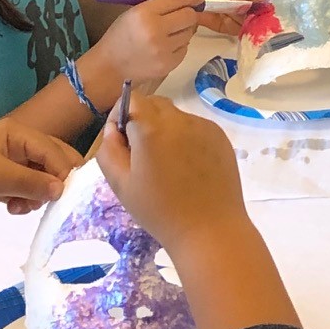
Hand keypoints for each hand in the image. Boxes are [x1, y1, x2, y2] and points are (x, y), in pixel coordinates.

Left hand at [0, 120, 81, 223]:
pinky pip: (22, 190)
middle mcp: (13, 145)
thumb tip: (62, 191)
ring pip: (37, 178)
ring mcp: (4, 165)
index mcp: (14, 133)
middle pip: (47, 161)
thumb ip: (33, 182)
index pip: (51, 148)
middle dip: (53, 180)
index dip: (62, 170)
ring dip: (38, 193)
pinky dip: (24, 200)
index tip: (67, 194)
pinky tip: (15, 210)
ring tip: (27, 207)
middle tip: (57, 200)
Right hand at [85, 0, 205, 101]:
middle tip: (181, 15)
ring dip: (183, 29)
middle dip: (188, 13)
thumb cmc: (122, 33)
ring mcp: (163, 50)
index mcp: (144, 13)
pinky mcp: (169, 65)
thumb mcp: (135, 8)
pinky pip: (185, 48)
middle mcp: (155, 31)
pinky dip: (179, 45)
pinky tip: (165, 46)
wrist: (110, 65)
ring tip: (168, 32)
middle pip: (189, 16)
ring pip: (190, 32)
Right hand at [97, 95, 246, 252]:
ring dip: (165, 130)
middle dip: (143, 121)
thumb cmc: (159, 210)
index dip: (122, 115)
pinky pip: (195, 128)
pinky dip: (186, 138)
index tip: (122, 140)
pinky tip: (187, 167)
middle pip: (155, 104)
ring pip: (176, 116)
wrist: (209, 229)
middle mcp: (180, 119)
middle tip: (142, 155)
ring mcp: (204, 127)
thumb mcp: (120, 183)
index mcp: (152, 128)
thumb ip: (109, 149)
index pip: (132, 99)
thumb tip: (114, 129)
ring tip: (167, 165)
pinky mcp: (220, 137)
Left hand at [145, 0, 275, 36]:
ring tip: (262, 32)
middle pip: (256, 5)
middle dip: (263, 14)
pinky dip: (238, 31)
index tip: (285, 5)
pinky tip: (247, 35)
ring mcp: (228, 8)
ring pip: (246, 17)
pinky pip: (233, 27)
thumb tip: (266, 0)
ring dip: (252, 24)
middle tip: (274, 24)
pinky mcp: (218, 20)